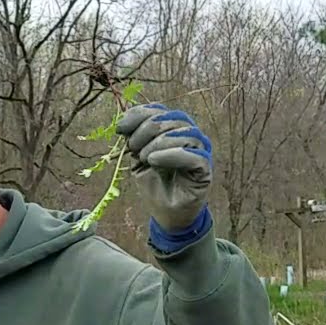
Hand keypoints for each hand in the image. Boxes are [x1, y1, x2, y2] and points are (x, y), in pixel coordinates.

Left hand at [115, 103, 212, 232]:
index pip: (160, 111)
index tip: (121, 127)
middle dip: (147, 129)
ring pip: (185, 133)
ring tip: (143, 157)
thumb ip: (134, 139)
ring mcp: (200, 151)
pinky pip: (193, 156)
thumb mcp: (138, 158)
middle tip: (132, 147)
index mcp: (173, 129)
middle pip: (173, 118)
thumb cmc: (154, 183)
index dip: (140, 114)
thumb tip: (124, 123)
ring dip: (158, 142)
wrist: (165, 213)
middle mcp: (190, 136)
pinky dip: (171, 154)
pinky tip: (153, 160)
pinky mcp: (205, 169)